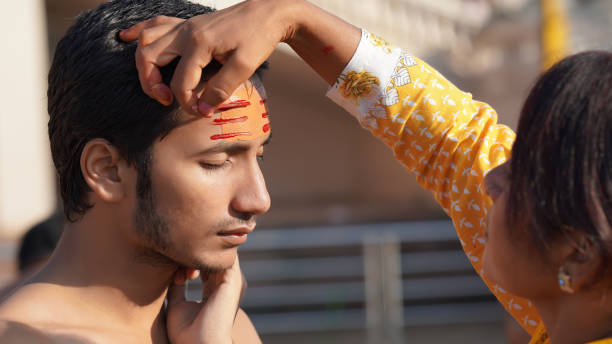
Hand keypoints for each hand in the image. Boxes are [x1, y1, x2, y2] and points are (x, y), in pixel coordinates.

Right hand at [120, 0, 300, 114]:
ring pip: (147, 40)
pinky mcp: (188, 23)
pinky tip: (126, 38)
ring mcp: (184, 25)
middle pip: (149, 57)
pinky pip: (155, 24)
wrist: (268, 13)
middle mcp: (185, 32)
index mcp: (199, 43)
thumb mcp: (245, 66)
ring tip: (153, 84)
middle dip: (151, 84)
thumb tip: (203, 109)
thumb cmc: (259, 37)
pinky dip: (139, 32)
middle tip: (166, 100)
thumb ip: (222, 89)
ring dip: (143, 63)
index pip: (181, 81)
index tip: (199, 112)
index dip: (187, 102)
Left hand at [166, 256, 246, 343]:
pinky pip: (222, 256)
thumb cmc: (187, 334)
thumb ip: (177, 286)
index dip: (189, 262)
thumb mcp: (176, 304)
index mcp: (216, 291)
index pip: (206, 266)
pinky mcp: (233, 279)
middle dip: (195, 255)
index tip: (174, 271)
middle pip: (213, 257)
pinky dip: (206, 255)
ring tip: (183, 266)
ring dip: (199, 255)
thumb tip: (174, 271)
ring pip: (218, 254)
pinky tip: (189, 264)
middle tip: (178, 265)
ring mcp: (232, 281)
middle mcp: (227, 285)